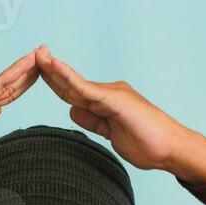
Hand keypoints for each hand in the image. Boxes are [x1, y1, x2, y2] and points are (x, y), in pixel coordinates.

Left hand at [34, 44, 205, 184]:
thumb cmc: (147, 143)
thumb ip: (93, 121)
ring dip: (57, 70)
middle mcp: (109, 93)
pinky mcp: (117, 100)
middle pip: (73, 84)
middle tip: (34, 54)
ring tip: (40, 55)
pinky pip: (88, 89)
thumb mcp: (111, 133)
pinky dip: (71, 79)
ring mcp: (113, 95)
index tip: (38, 72)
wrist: (170, 149)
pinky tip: (57, 69)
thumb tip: (73, 110)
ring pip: (78, 84)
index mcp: (107, 101)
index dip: (56, 83)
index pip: (75, 92)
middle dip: (52, 71)